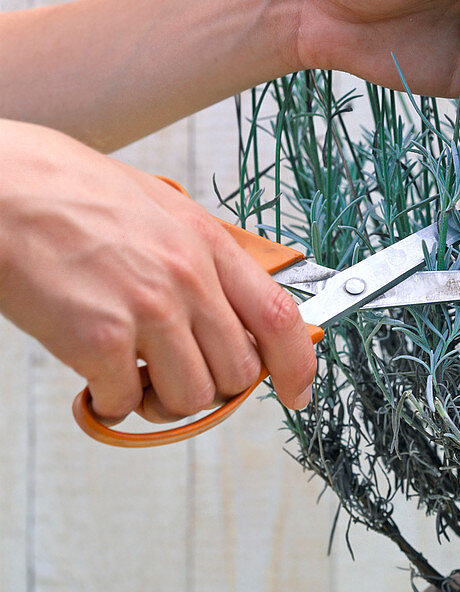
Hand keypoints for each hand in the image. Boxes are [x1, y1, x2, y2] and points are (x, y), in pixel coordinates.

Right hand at [0, 121, 315, 424]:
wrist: (4, 188)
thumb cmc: (70, 193)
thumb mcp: (159, 208)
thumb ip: (200, 259)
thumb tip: (231, 310)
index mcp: (206, 244)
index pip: (279, 317)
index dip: (298, 364)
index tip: (297, 391)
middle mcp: (187, 278)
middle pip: (238, 372)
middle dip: (211, 387)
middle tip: (175, 377)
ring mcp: (147, 310)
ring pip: (190, 398)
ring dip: (162, 402)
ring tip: (132, 378)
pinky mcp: (99, 340)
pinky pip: (125, 402)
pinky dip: (109, 403)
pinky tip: (92, 379)